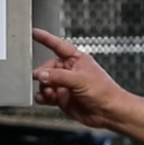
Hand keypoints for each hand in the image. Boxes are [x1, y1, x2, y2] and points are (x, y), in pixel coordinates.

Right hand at [32, 30, 143, 144]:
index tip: (34, 32)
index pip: (58, 46)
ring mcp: (65, 85)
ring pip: (45, 82)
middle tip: (43, 79)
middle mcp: (69, 71)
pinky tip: (43, 98)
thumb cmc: (104, 92)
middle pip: (47, 68)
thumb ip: (59, 76)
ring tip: (48, 92)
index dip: (46, 39)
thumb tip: (41, 74)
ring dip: (43, 87)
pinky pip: (46, 95)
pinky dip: (42, 97)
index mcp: (76, 60)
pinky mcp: (62, 98)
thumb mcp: (80, 79)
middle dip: (43, 73)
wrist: (109, 112)